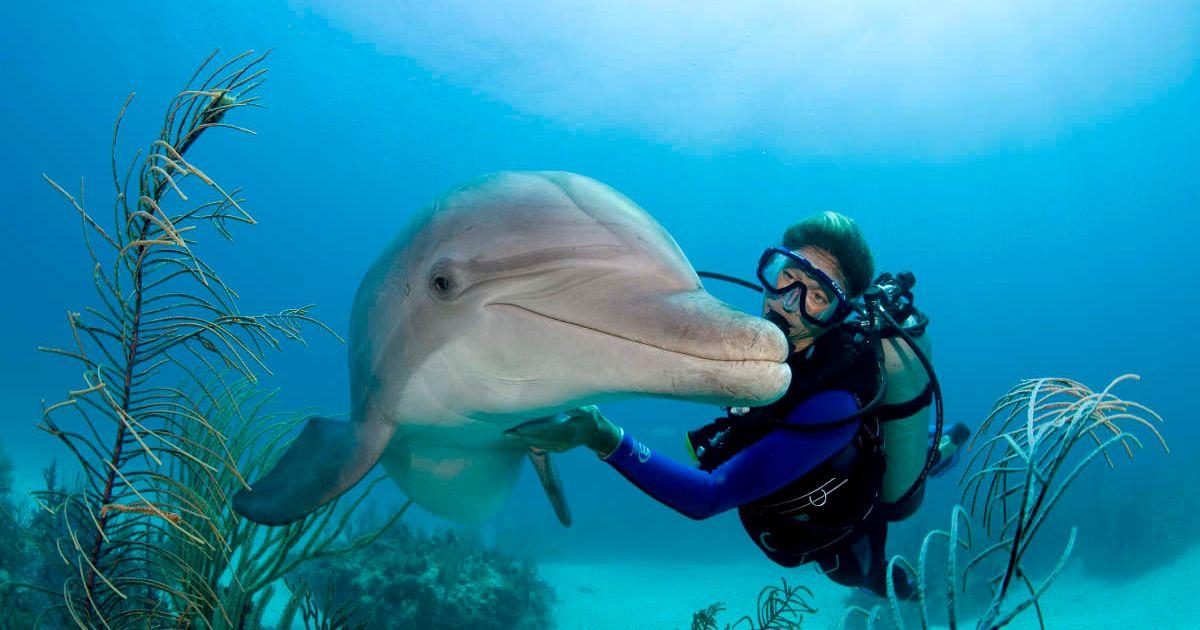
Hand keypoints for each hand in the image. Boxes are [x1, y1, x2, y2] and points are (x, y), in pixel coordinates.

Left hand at [505, 405, 622, 455]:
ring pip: (539, 444)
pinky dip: (531, 444)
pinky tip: (521, 441)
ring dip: (523, 441)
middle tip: (505, 432)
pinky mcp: (559, 449)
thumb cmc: (591, 417)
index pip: (546, 430)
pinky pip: (543, 448)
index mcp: (568, 430)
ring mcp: (561, 447)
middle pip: (538, 439)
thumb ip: (577, 408)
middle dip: (521, 436)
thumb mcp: (588, 409)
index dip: (531, 430)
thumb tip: (567, 406)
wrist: (598, 434)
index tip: (517, 428)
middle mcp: (563, 441)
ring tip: (509, 436)